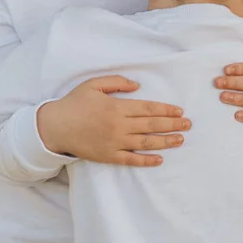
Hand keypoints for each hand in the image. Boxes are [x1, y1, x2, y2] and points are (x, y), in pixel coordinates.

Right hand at [37, 76, 189, 166]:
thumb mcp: (93, 84)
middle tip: (188, 125)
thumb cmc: (73, 103)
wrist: (54, 126)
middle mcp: (119, 125)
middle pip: (152, 125)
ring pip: (146, 143)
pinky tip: (159, 160)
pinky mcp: (108, 156)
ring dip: (166, 142)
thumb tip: (137, 85)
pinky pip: (131, 160)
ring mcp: (115, 142)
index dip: (166, 110)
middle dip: (172, 125)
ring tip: (180, 140)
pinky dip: (146, 160)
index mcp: (117, 107)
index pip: (148, 108)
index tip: (179, 111)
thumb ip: (116, 82)